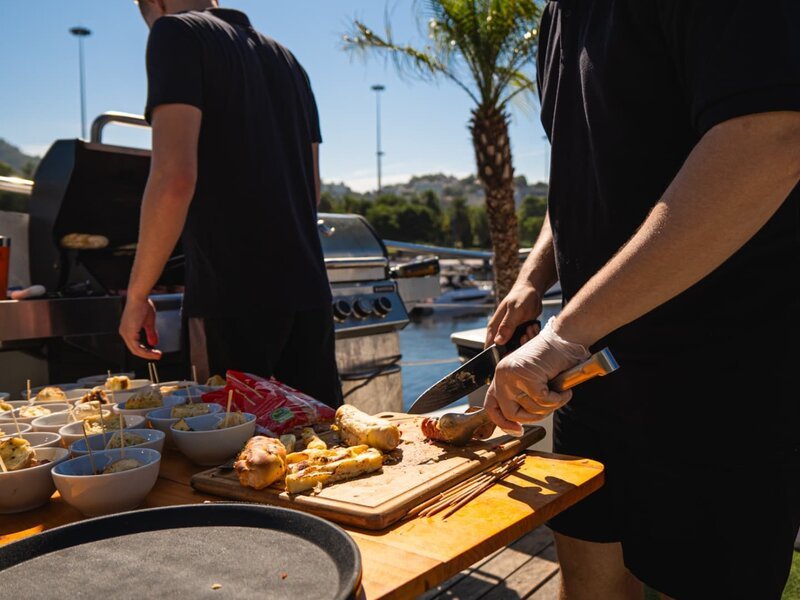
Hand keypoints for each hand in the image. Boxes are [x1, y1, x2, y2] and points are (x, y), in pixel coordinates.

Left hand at [119, 296, 161, 359]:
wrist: (138, 297)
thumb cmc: (142, 305)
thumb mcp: (148, 322)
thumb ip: (150, 334)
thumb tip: (153, 343)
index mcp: (128, 330)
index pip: (135, 346)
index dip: (146, 351)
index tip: (156, 352)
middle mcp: (124, 333)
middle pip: (135, 350)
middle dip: (148, 355)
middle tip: (157, 356)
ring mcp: (126, 333)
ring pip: (135, 350)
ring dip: (147, 354)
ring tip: (157, 354)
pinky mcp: (129, 333)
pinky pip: (137, 347)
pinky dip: (145, 351)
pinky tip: (152, 350)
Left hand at [484, 318, 589, 434]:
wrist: (566, 338)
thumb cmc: (553, 358)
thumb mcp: (531, 378)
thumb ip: (522, 396)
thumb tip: (518, 423)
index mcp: (501, 376)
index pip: (491, 406)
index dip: (503, 422)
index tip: (517, 430)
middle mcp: (502, 374)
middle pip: (511, 413)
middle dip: (533, 417)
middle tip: (549, 408)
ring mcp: (512, 375)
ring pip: (530, 408)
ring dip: (550, 406)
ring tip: (560, 394)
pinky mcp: (526, 375)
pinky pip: (543, 400)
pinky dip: (558, 399)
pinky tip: (565, 391)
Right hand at [485, 283, 541, 347]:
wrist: (531, 291)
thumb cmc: (521, 297)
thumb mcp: (515, 310)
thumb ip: (507, 325)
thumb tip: (498, 341)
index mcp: (494, 327)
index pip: (490, 348)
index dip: (499, 354)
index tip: (512, 351)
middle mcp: (501, 332)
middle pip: (505, 351)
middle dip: (517, 348)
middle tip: (525, 335)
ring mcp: (510, 334)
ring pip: (516, 348)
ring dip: (526, 342)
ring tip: (530, 327)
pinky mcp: (519, 334)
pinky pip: (525, 343)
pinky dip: (531, 338)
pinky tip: (533, 327)